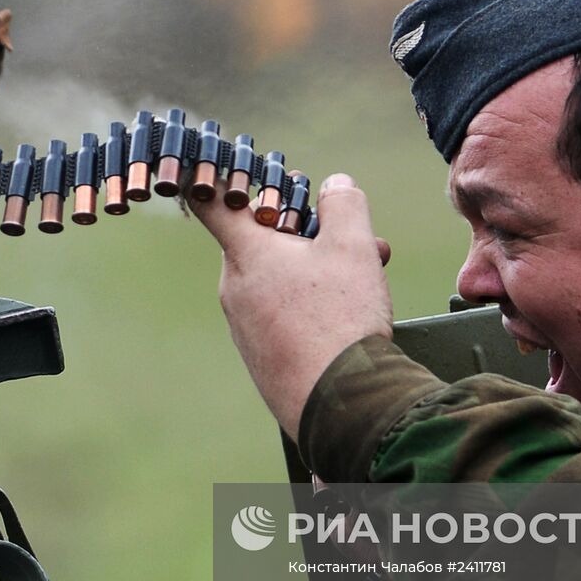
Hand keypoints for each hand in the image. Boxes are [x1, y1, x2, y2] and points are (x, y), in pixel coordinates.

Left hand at [189, 173, 393, 440]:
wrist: (341, 405)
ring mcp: (244, 329)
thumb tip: (336, 184)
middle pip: (262, 244)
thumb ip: (344, 205)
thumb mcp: (352, 247)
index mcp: (245, 255)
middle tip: (353, 238)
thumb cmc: (341, 319)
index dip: (221, 182)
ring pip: (278, 283)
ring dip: (318, 273)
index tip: (231, 175)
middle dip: (308, 235)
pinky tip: (348, 318)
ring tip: (368, 279)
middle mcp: (234, 290)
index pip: (211, 204)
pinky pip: (281, 319)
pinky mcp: (260, 360)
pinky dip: (310, 309)